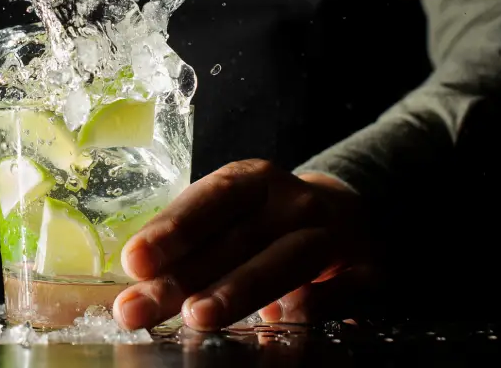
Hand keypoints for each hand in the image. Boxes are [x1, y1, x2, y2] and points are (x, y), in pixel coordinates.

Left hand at [112, 159, 376, 330]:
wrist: (350, 213)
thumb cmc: (268, 219)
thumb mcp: (232, 215)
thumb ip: (191, 245)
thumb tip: (140, 283)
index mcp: (254, 179)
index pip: (211, 198)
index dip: (172, 229)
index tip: (134, 260)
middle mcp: (293, 201)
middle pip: (235, 239)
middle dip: (183, 278)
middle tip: (138, 308)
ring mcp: (332, 233)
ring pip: (285, 260)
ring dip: (239, 289)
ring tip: (196, 317)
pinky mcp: (367, 270)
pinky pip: (340, 291)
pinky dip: (311, 305)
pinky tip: (280, 321)